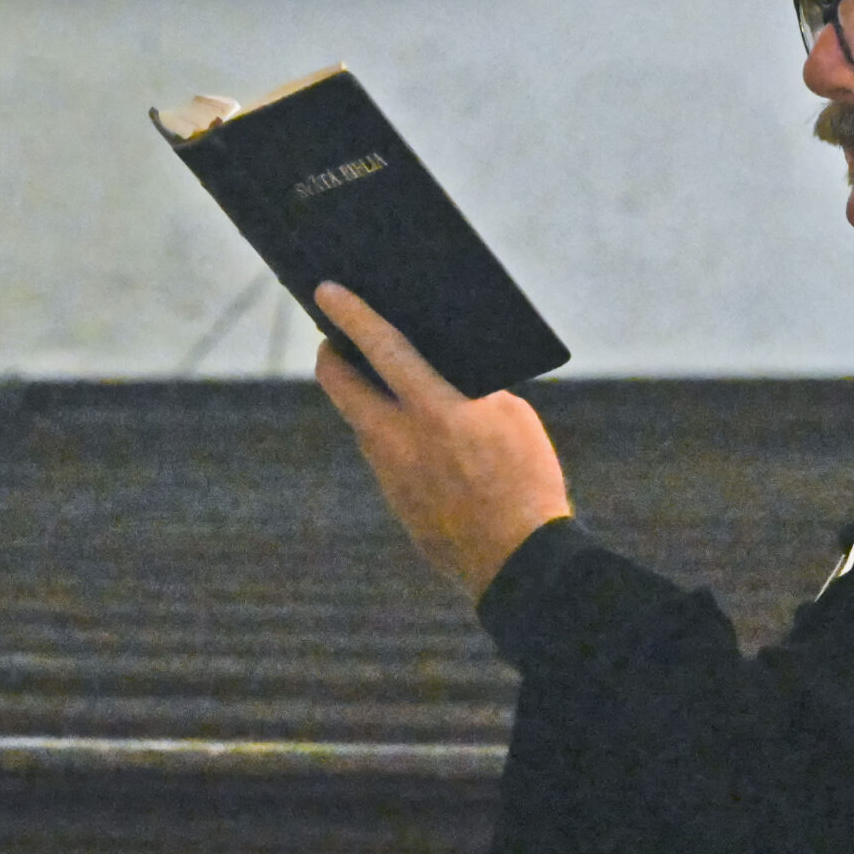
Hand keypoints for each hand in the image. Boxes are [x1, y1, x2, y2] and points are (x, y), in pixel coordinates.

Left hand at [312, 282, 571, 599]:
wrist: (520, 563)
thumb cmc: (527, 481)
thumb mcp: (511, 419)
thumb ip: (468, 392)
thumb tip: (438, 376)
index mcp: (435, 409)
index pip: (380, 346)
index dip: (351, 314)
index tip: (325, 290)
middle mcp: (399, 439)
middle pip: (340, 384)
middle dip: (332, 354)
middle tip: (335, 337)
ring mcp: (391, 473)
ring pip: (360, 420)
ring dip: (364, 395)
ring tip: (381, 375)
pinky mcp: (396, 499)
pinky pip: (383, 453)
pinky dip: (390, 432)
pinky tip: (410, 426)